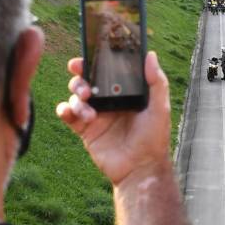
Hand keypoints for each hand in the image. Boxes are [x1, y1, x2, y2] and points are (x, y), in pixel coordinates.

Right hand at [56, 52, 171, 185]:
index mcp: (124, 92)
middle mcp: (108, 101)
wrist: (140, 169)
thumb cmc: (154, 139)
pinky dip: (64, 110)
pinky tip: (70, 113)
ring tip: (89, 112)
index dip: (94, 63)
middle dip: (80, 80)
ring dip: (76, 99)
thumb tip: (150, 55)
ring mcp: (95, 115)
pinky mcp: (85, 130)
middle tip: (86, 89)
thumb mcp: (160, 108)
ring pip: (76, 97)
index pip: (106, 72)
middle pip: (86, 81)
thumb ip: (156, 82)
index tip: (85, 58)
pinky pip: (68, 114)